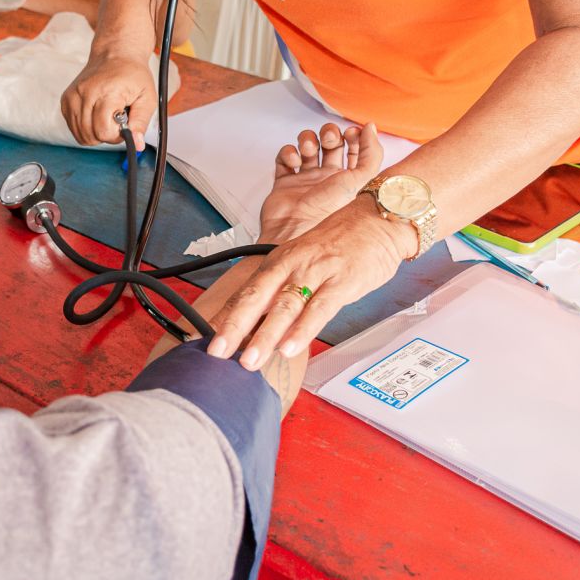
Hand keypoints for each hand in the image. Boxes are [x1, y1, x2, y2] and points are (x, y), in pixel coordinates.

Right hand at [61, 52, 155, 148]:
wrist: (114, 54)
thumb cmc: (132, 74)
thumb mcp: (147, 98)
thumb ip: (141, 123)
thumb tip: (137, 145)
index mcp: (107, 92)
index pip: (103, 130)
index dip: (116, 135)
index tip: (124, 125)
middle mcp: (85, 93)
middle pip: (91, 135)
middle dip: (107, 134)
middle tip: (116, 119)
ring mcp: (73, 96)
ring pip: (80, 135)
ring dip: (96, 132)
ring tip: (107, 116)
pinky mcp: (66, 100)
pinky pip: (73, 128)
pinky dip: (86, 127)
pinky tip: (96, 115)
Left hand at [209, 188, 418, 371]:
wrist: (377, 218)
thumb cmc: (341, 242)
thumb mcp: (304, 261)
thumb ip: (284, 290)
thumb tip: (260, 322)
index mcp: (279, 261)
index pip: (245, 293)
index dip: (222, 317)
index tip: (201, 340)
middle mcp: (292, 265)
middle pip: (256, 298)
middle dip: (233, 327)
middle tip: (215, 353)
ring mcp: (316, 273)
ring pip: (284, 307)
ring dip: (264, 336)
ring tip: (249, 361)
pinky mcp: (341, 282)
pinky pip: (319, 309)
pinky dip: (303, 330)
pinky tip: (289, 348)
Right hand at [259, 122, 383, 242]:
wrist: (294, 230)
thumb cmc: (327, 212)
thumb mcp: (359, 180)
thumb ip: (371, 152)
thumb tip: (371, 127)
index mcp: (348, 179)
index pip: (354, 149)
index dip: (354, 136)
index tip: (352, 133)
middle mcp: (327, 178)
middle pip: (331, 142)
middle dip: (330, 133)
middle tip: (329, 140)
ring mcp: (305, 179)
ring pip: (307, 145)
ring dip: (308, 139)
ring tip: (308, 150)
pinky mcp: (285, 182)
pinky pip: (285, 156)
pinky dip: (288, 152)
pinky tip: (294, 161)